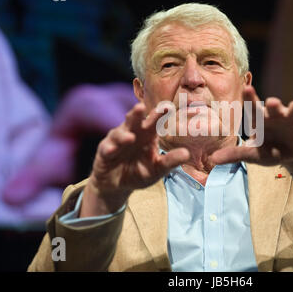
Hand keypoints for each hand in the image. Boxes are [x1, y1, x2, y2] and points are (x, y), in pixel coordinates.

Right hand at [81, 102, 189, 216]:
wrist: (118, 186)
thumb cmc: (140, 172)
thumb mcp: (157, 169)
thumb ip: (170, 161)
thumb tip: (187, 154)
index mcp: (148, 134)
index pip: (155, 121)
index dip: (160, 114)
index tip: (168, 107)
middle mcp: (132, 133)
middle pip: (134, 120)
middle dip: (136, 114)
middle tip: (140, 107)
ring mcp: (117, 141)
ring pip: (119, 133)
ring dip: (123, 135)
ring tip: (130, 138)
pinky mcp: (105, 152)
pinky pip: (107, 148)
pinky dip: (110, 149)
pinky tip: (112, 150)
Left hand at [210, 86, 292, 172]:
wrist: (292, 155)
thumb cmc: (270, 150)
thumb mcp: (254, 155)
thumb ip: (235, 155)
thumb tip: (213, 159)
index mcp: (261, 120)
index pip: (254, 109)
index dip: (250, 99)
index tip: (247, 88)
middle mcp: (276, 115)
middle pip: (275, 108)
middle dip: (275, 106)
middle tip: (273, 102)